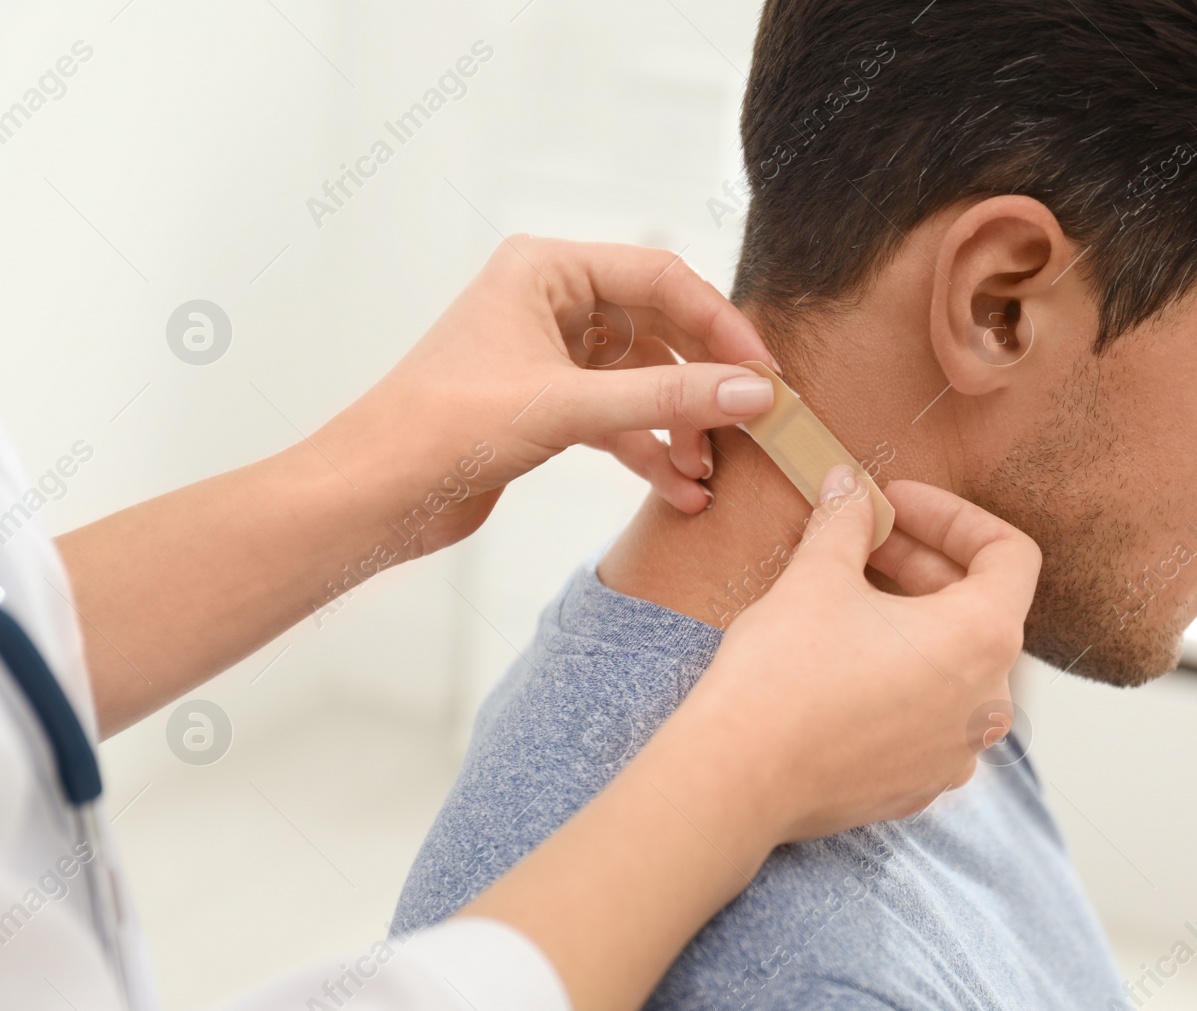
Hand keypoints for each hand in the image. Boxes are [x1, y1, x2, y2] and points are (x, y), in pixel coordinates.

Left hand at [311, 236, 779, 550]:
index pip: (661, 279)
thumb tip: (753, 393)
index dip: (720, 326)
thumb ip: (665, 400)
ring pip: (643, 380)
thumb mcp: (565, 409)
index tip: (764, 375)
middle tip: (751, 424)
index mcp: (546, 270)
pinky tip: (680, 490)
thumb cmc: (442, 429)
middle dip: (703, 383)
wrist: (374, 495)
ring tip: (706, 471)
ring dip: (679, 426)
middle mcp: (551, 302)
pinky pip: (619, 419)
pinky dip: (649, 451)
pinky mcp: (547, 406)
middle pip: (659, 330)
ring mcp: (550, 356)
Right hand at [462, 467, 1039, 1010]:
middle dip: (921, 561)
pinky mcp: (919, 783)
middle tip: (861, 537)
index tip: (895, 504)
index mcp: (983, 639)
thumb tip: (849, 487)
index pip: (1009, 554)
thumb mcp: (816, 576)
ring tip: (849, 593)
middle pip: (979, 607)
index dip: (953, 515)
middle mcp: (987, 701)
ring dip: (911, 618)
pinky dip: (901, 674)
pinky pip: (928, 713)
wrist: (737, 779)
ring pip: (953, 664)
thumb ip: (846, 521)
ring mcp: (956, 751)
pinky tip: (843, 659)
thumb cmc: (783, 676)